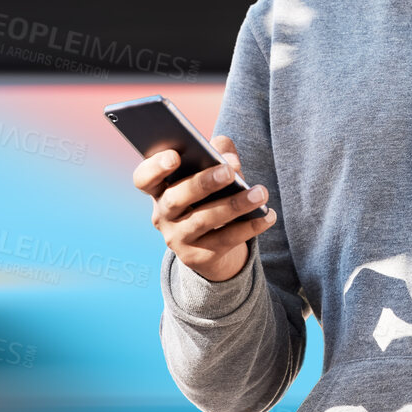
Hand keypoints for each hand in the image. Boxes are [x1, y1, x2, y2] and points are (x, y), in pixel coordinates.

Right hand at [134, 134, 276, 282]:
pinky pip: (225, 241)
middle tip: (229, 172)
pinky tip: (268, 215)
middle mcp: (162, 215)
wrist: (213, 243)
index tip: (175, 156)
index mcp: (159, 188)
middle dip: (203, 183)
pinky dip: (249, 227)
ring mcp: (177, 239)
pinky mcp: (198, 258)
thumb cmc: (210, 196)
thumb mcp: (211, 173)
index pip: (144, 178)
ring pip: (204, 220)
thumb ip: (217, 153)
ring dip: (234, 205)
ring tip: (260, 193)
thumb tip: (227, 154)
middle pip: (176, 198)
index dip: (155, 167)